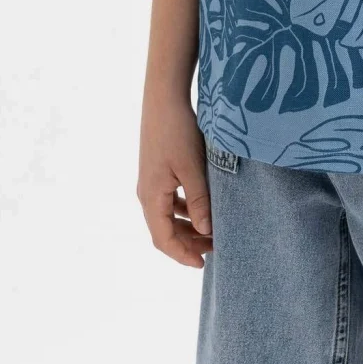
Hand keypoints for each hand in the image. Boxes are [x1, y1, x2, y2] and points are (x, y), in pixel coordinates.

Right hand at [137, 94, 212, 267]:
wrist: (164, 99)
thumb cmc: (177, 131)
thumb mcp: (192, 167)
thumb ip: (199, 200)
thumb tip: (206, 231)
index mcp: (151, 197)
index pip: (163, 239)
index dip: (182, 255)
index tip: (202, 264)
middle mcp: (147, 193)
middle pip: (165, 230)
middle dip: (188, 242)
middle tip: (215, 247)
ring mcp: (151, 182)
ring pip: (168, 215)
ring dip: (188, 226)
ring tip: (213, 230)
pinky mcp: (158, 171)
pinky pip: (170, 200)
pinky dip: (186, 209)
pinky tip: (203, 207)